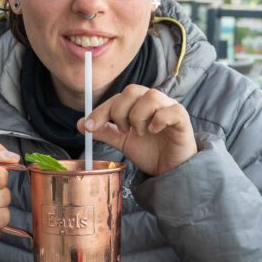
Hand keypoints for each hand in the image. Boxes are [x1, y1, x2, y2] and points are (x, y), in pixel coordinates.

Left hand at [77, 85, 196, 177]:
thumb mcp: (123, 142)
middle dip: (120, 112)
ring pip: (151, 96)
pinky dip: (157, 120)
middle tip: (123, 131)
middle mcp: (154, 102)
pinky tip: (153, 132)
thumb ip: (104, 132)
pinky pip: (170, 110)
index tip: (88, 126)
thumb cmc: (151, 152)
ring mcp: (169, 108)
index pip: (117, 97)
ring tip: (140, 133)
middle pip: (132, 90)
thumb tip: (80, 124)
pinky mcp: (182, 118)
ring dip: (138, 116)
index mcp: (139, 104)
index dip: (101, 110)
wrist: (170, 171)